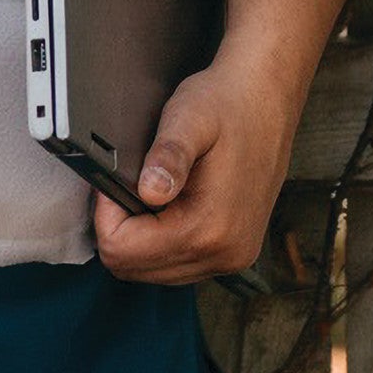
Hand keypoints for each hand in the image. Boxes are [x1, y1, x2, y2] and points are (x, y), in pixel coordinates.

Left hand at [93, 50, 300, 283]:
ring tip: (146, 189)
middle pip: (135, 269)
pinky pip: (178, 264)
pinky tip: (163, 204)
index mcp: (211, 228)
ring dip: (138, 237)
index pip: (123, 252)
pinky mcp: (234, 251)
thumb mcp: (189, 116)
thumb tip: (148, 191)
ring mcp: (232, 258)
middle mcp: (224, 254)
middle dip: (118, 228)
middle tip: (127, 183)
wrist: (267, 101)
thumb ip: (168, 155)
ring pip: (154, 272)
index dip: (105, 215)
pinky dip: (159, 240)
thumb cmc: (227, 105)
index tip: (113, 181)